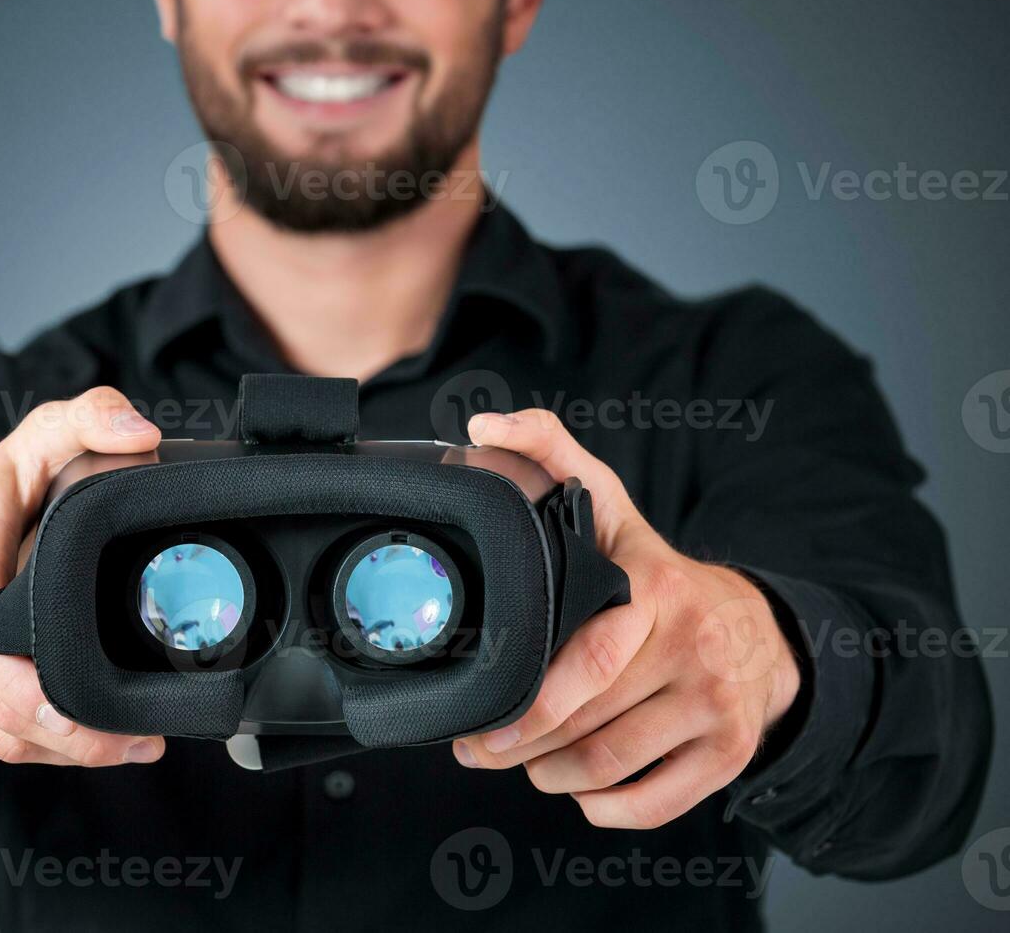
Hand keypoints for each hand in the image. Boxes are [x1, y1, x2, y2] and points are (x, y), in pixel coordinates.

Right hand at [0, 386, 166, 766]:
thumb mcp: (22, 447)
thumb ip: (84, 421)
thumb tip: (141, 434)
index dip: (58, 701)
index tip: (120, 715)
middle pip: (6, 717)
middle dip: (78, 740)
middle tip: (143, 741)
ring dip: (63, 752)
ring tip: (129, 746)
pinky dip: (35, 745)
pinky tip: (82, 742)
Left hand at [452, 409, 800, 827]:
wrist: (758, 625)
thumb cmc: (657, 571)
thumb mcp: (611, 505)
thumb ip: (549, 452)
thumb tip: (482, 426)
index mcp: (655, 591)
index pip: (585, 662)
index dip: (527, 705)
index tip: (476, 726)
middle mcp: (693, 648)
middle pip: (588, 725)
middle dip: (521, 749)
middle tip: (482, 749)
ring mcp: (719, 704)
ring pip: (612, 768)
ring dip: (553, 778)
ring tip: (525, 764)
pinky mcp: (733, 751)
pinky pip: (656, 805)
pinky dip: (607, 808)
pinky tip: (581, 789)